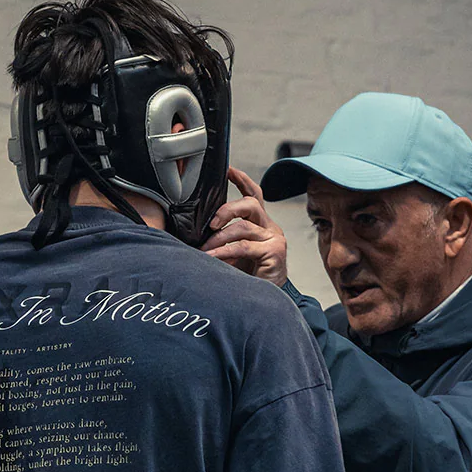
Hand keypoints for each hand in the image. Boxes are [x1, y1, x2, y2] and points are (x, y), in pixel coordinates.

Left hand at [202, 166, 288, 285]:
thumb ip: (223, 239)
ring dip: (219, 237)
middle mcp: (270, 227)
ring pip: (243, 227)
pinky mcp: (274, 252)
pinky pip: (243, 247)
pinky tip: (212, 257)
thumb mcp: (233, 253)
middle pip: (250, 204)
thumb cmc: (249, 277)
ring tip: (204, 249)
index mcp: (260, 224)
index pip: (254, 194)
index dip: (242, 180)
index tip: (227, 170)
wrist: (267, 301)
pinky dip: (224, 252)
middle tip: (211, 223)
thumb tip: (197, 231)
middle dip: (227, 209)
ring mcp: (274, 239)